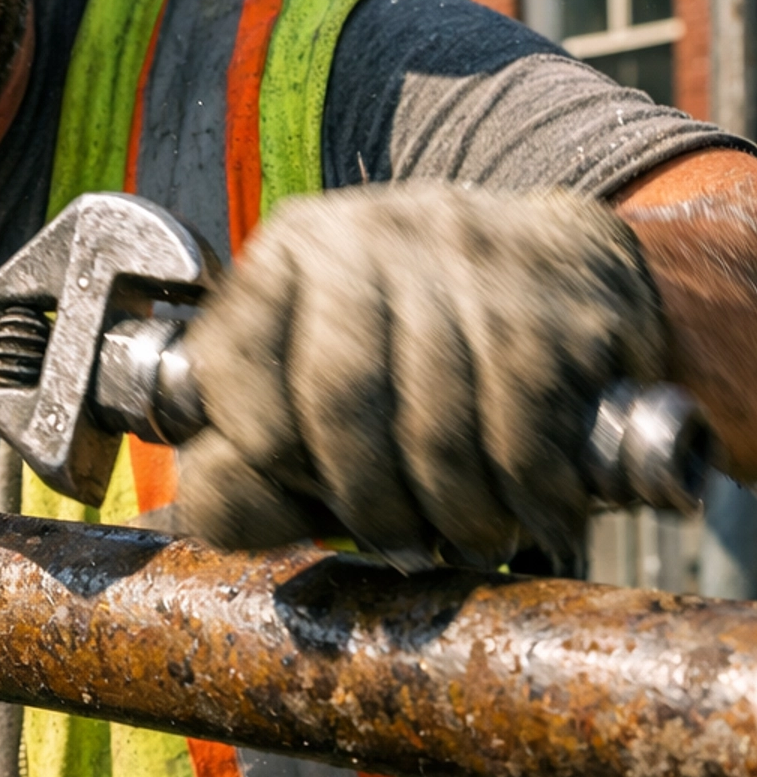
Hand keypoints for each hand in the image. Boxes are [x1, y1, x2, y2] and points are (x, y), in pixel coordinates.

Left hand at [177, 183, 668, 562]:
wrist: (563, 266)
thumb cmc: (418, 353)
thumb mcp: (311, 392)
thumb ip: (245, 462)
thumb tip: (211, 508)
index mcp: (285, 253)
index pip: (236, 368)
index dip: (265, 456)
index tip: (305, 494)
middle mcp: (363, 234)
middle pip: (339, 400)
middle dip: (370, 503)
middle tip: (399, 542)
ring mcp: (462, 249)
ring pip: (439, 425)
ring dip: (458, 514)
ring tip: (469, 537)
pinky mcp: (552, 283)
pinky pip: (526, 422)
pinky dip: (530, 493)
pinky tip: (531, 510)